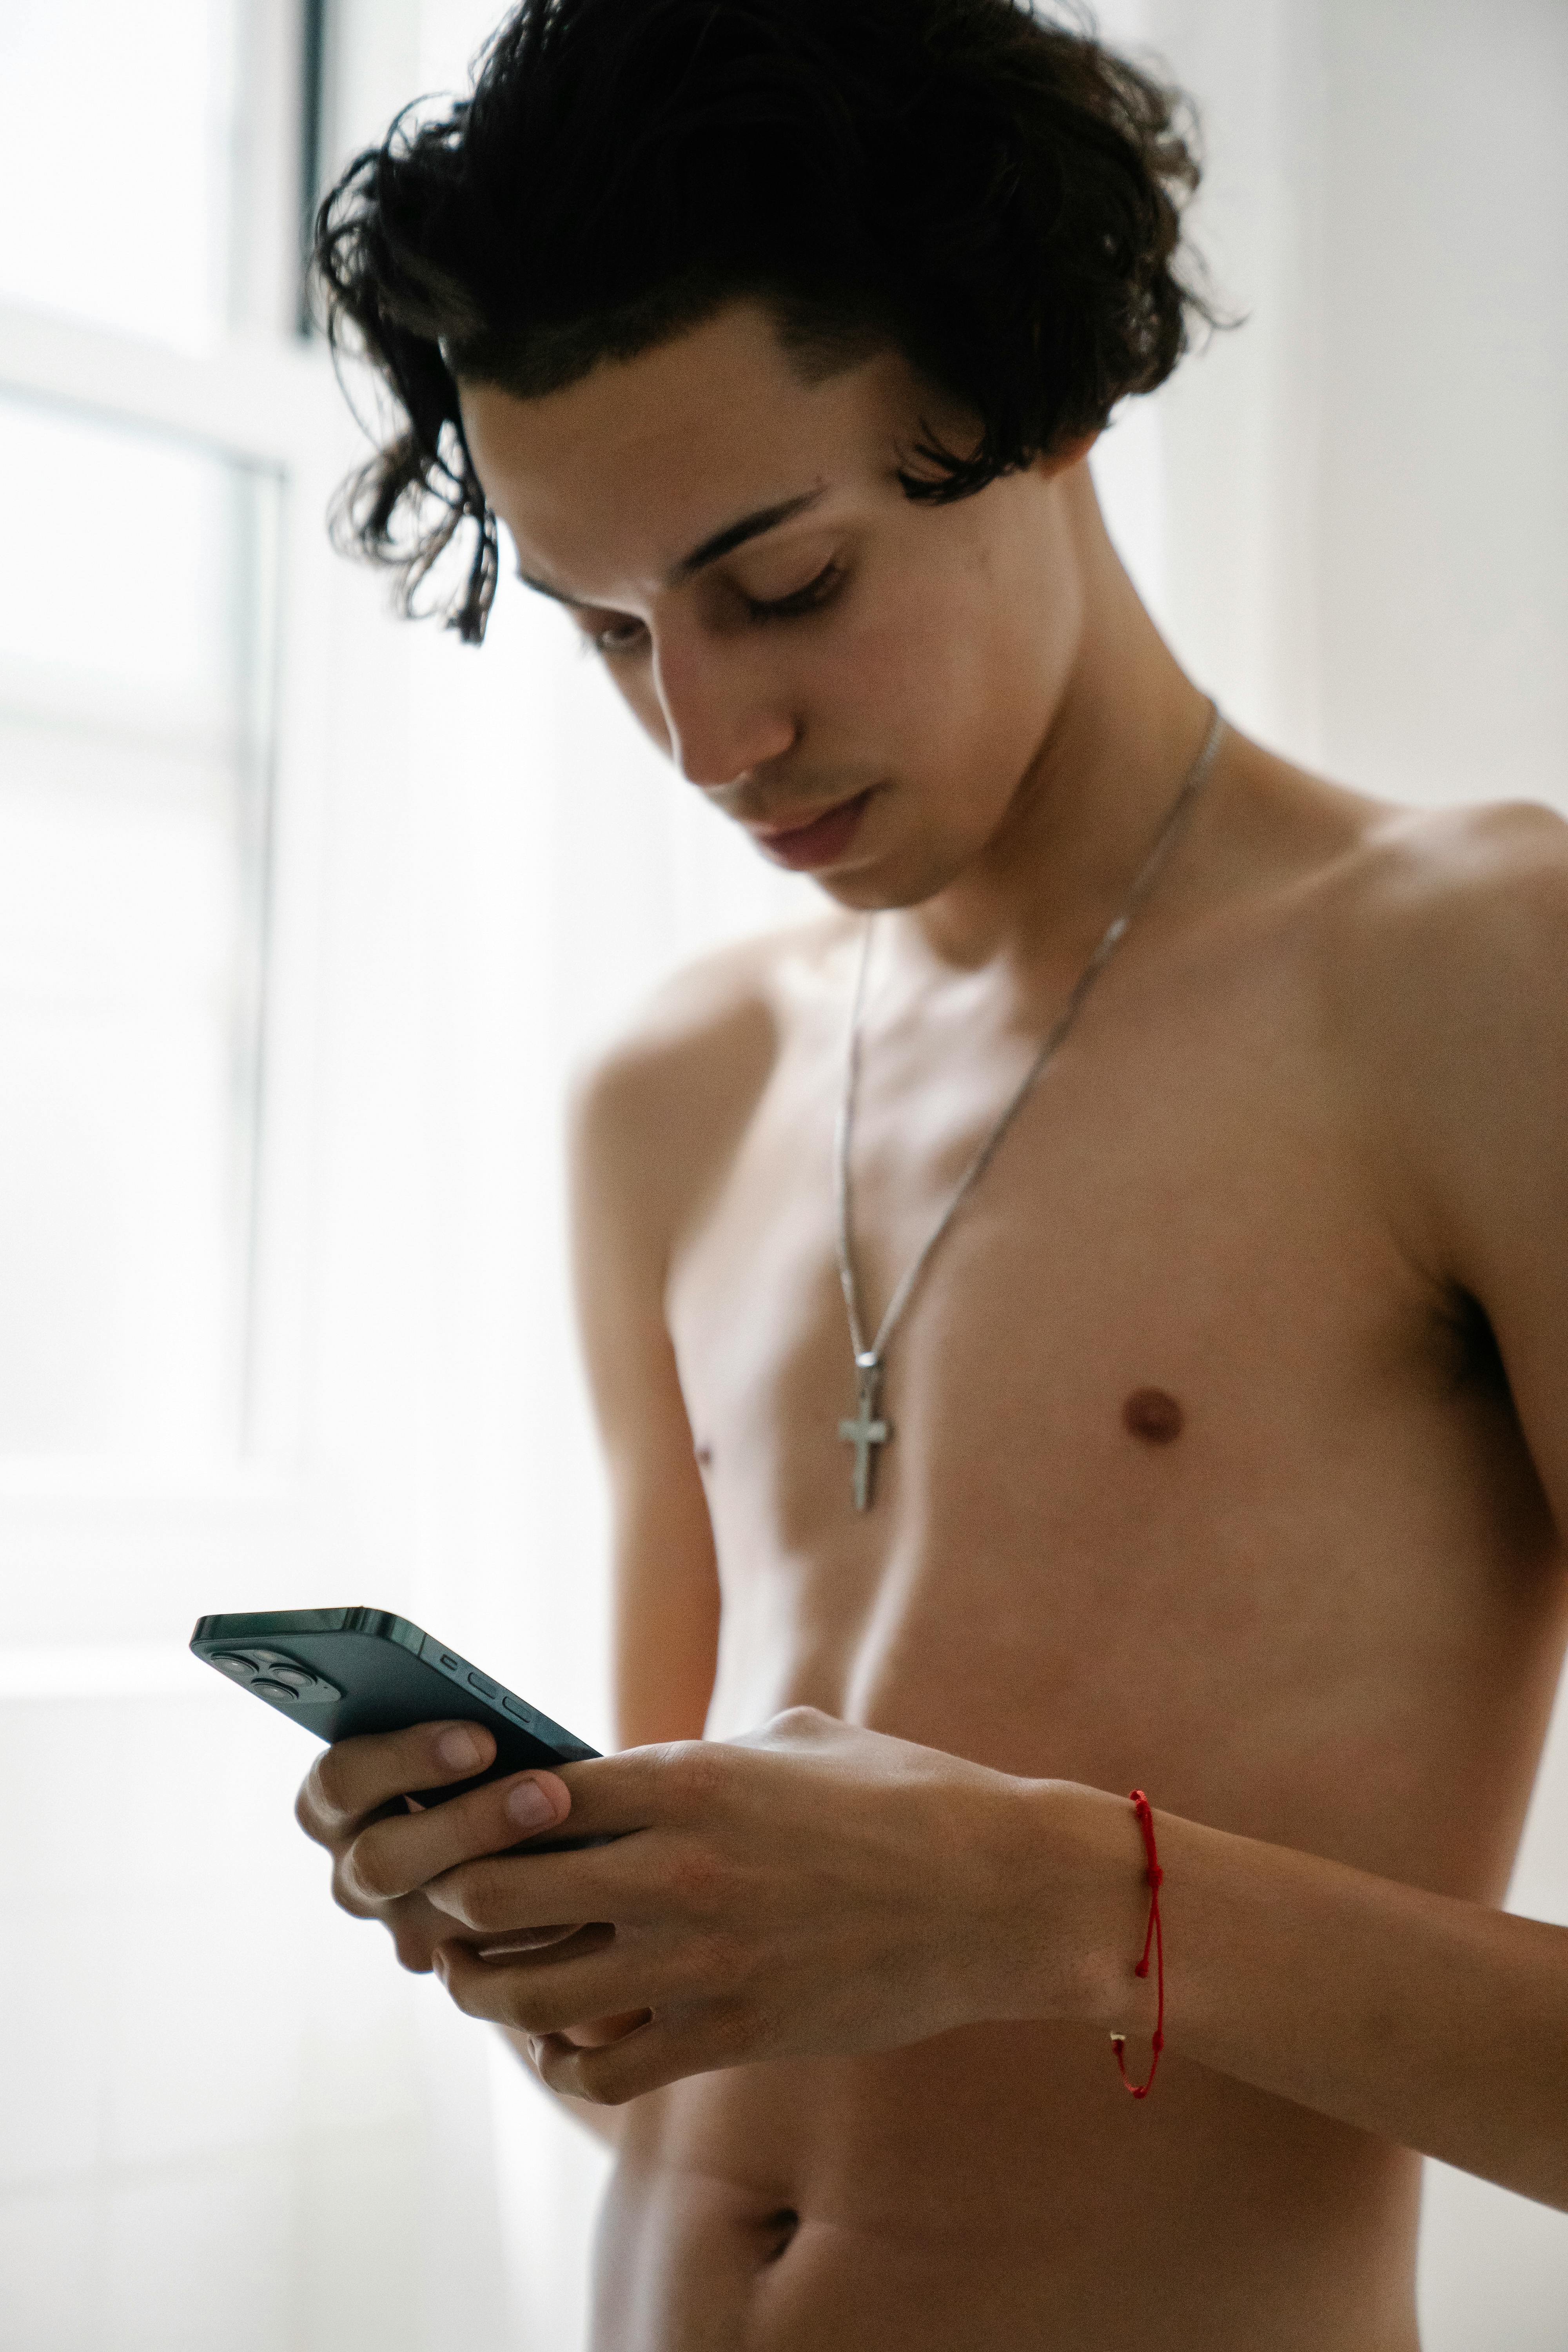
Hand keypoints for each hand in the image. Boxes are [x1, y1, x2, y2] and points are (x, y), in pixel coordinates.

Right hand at [293, 1720, 574, 1974]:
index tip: (483, 1738)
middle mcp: (352, 1869)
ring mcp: (395, 1923)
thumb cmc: (481, 1750)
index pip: (342, 1779)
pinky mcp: (444, 1960)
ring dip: (515, 1877)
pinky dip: (543, 1916)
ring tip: (585, 1847)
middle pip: (385, 1861)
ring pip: (438, 1914)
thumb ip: (463, 1732)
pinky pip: (489, 1948)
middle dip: (470, 1824)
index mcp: (333, 1797)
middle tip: (547, 1793)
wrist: (513, 1817)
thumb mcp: (461, 1729)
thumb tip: (509, 1734)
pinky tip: (598, 1893)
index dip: (407, 1757)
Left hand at [423, 1708, 1139, 2103]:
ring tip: (484, 1978)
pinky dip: (565, 2062)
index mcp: (688, 1779)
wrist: (997, 1892)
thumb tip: (634, 1772)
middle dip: (457, 1901)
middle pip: (495, 1892)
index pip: (527, 1795)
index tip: (476, 1821)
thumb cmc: (903, 1798)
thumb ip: (701, 1757)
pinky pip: (603, 2071)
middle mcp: (676, 1867)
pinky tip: (567, 2041)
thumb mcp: (794, 1738)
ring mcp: (700, 1958)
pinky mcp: (732, 2033)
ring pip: (530, 1992)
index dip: (483, 1810)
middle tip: (456, 1907)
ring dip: (489, 1987)